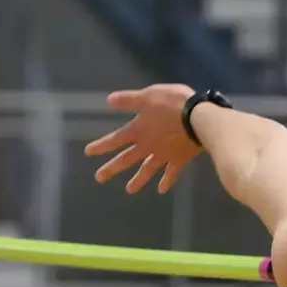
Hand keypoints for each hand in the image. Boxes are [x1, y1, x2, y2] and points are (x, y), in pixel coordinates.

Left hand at [83, 84, 199, 193]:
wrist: (198, 119)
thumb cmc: (172, 104)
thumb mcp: (148, 96)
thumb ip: (129, 100)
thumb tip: (109, 100)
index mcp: (138, 130)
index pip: (115, 139)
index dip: (101, 145)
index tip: (88, 153)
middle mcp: (147, 146)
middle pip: (127, 159)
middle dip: (112, 168)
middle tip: (99, 178)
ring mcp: (163, 155)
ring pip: (147, 170)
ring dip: (137, 180)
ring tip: (129, 190)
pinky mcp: (179, 159)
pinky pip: (171, 173)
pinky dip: (166, 181)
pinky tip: (161, 190)